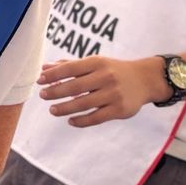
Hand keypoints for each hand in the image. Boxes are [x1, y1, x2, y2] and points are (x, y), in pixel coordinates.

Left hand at [38, 56, 168, 126]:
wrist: (146, 80)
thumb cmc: (113, 70)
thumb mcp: (95, 63)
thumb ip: (70, 66)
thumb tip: (44, 68)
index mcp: (98, 63)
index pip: (70, 68)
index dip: (53, 75)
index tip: (40, 80)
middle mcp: (105, 77)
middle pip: (75, 87)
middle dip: (56, 92)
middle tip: (43, 95)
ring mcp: (113, 94)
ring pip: (83, 104)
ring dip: (65, 108)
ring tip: (52, 110)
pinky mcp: (119, 110)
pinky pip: (96, 118)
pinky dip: (81, 121)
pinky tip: (70, 121)